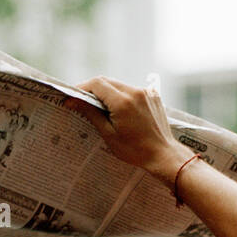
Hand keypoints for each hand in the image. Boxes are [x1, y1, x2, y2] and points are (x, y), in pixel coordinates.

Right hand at [67, 77, 190, 183]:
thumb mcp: (108, 134)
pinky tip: (120, 111)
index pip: (96, 83)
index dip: (82, 88)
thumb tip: (74, 100)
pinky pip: (131, 90)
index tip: (73, 97)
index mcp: (122, 102)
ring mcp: (145, 92)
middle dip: (93, 90)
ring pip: (119, 85)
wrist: (162, 154)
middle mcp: (135, 92)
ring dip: (107, 93)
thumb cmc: (134, 150)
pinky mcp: (152, 94)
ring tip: (102, 110)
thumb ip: (91, 113)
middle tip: (83, 102)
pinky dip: (122, 96)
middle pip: (106, 81)